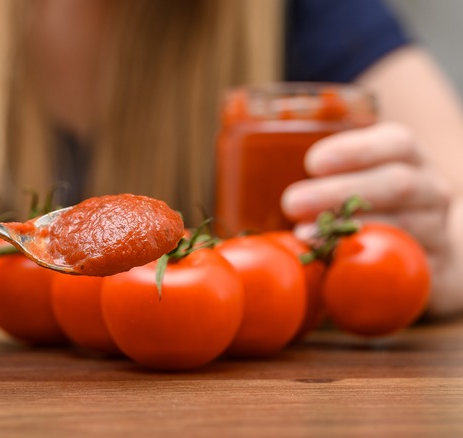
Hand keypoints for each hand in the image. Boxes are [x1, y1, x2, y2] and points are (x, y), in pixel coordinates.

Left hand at [281, 121, 455, 313]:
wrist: (432, 254)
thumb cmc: (374, 207)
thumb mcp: (355, 179)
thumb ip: (319, 175)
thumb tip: (244, 176)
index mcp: (408, 158)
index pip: (395, 142)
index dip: (354, 150)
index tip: (312, 162)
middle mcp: (430, 190)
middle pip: (396, 184)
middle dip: (339, 192)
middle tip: (291, 202)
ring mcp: (436, 232)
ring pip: (402, 228)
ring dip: (349, 232)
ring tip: (303, 236)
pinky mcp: (434, 272)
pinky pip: (405, 270)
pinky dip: (365, 266)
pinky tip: (331, 267)